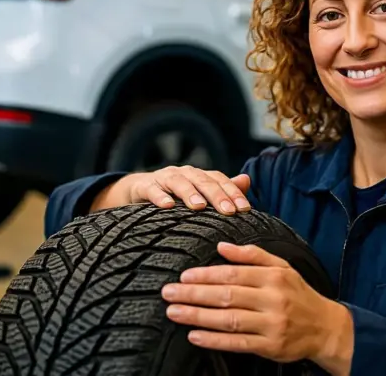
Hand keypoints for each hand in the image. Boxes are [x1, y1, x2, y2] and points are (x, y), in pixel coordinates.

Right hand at [90, 165, 251, 214]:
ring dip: (190, 193)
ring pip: (179, 182)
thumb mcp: (199, 194)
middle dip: (217, 195)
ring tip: (200, 206)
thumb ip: (222, 189)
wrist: (139, 191)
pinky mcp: (145, 186)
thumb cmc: (175, 196)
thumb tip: (246, 180)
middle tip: (228, 211)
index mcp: (199, 176)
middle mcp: (184, 173)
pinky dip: (160, 197)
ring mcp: (164, 178)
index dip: (233, 193)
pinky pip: (152, 190)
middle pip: (203, 181)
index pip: (220, 180)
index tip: (245, 209)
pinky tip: (168, 206)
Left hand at [161, 242, 353, 373]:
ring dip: (198, 316)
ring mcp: (272, 324)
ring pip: (229, 320)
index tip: (184, 276)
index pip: (234, 274)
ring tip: (174, 312)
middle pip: (227, 296)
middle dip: (194, 294)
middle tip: (169, 293)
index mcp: (273, 277)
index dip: (206, 275)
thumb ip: (253, 255)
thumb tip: (222, 245)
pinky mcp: (271, 346)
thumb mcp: (282, 267)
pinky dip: (214, 340)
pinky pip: (238, 343)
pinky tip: (195, 336)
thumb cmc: (298, 294)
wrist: (325, 327)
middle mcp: (272, 299)